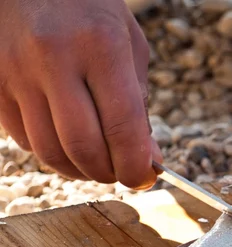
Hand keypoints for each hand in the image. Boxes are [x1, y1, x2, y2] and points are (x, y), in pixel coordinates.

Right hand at [0, 0, 161, 188]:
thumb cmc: (91, 9)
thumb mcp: (130, 46)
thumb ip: (139, 106)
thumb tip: (147, 160)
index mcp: (100, 45)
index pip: (121, 127)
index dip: (135, 165)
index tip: (143, 177)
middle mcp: (53, 58)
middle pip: (82, 147)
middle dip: (108, 173)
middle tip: (121, 173)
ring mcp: (15, 71)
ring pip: (49, 151)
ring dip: (79, 170)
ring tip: (97, 162)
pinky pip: (24, 140)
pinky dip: (52, 152)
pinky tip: (66, 139)